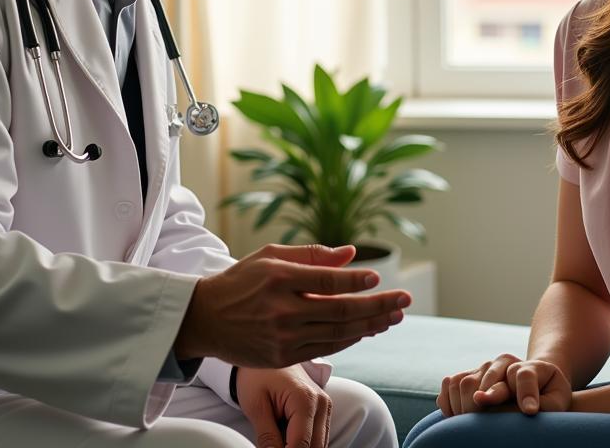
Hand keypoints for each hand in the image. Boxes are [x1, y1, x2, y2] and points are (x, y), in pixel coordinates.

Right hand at [174, 243, 410, 367]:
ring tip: (394, 316)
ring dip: (371, 325)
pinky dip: (350, 339)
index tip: (378, 275)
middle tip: (404, 300)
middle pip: (340, 311)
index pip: (328, 281)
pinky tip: (367, 330)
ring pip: (338, 333)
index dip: (356, 280)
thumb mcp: (271, 255)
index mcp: (279, 278)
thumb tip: (351, 253)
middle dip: (378, 305)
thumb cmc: (242, 279)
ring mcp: (283, 337)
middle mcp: (282, 309)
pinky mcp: (283, 357)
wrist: (205, 318)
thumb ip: (312, 255)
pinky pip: (326, 348)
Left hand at [237, 366, 331, 447]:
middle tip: (272, 443)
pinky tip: (286, 435)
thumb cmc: (257, 374)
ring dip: (300, 446)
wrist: (265, 347)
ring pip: (319, 444)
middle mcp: (322, 402)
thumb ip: (267, 438)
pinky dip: (304, 441)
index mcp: (305, 400)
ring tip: (278, 436)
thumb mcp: (256, 406)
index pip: (301, 446)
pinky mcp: (323, 407)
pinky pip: (318, 436)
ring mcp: (325, 404)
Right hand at [438, 354, 571, 415]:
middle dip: (483, 406)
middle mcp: (502, 362)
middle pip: (485, 380)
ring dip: (463, 406)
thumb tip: (528, 413)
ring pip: (463, 382)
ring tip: (468, 426)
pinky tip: (455, 418)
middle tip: (483, 428)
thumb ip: (546, 405)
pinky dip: (448, 401)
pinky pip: (450, 383)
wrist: (534, 384)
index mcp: (528, 367)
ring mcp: (483, 367)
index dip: (526, 393)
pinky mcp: (469, 373)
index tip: (529, 411)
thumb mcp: (555, 400)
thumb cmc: (546, 396)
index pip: (524, 375)